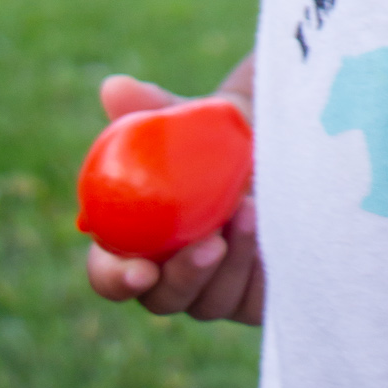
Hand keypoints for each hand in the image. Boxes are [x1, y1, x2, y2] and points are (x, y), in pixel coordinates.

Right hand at [84, 71, 263, 326]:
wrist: (278, 140)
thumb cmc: (219, 134)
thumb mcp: (191, 118)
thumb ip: (152, 107)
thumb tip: (113, 87)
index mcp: (135, 239)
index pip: (109, 274)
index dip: (115, 279)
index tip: (140, 268)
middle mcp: (169, 272)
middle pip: (161, 299)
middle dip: (183, 278)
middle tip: (208, 245)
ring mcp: (213, 289)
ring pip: (210, 300)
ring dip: (231, 261)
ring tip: (249, 208)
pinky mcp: (254, 295)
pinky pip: (251, 296)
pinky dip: (256, 262)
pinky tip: (267, 222)